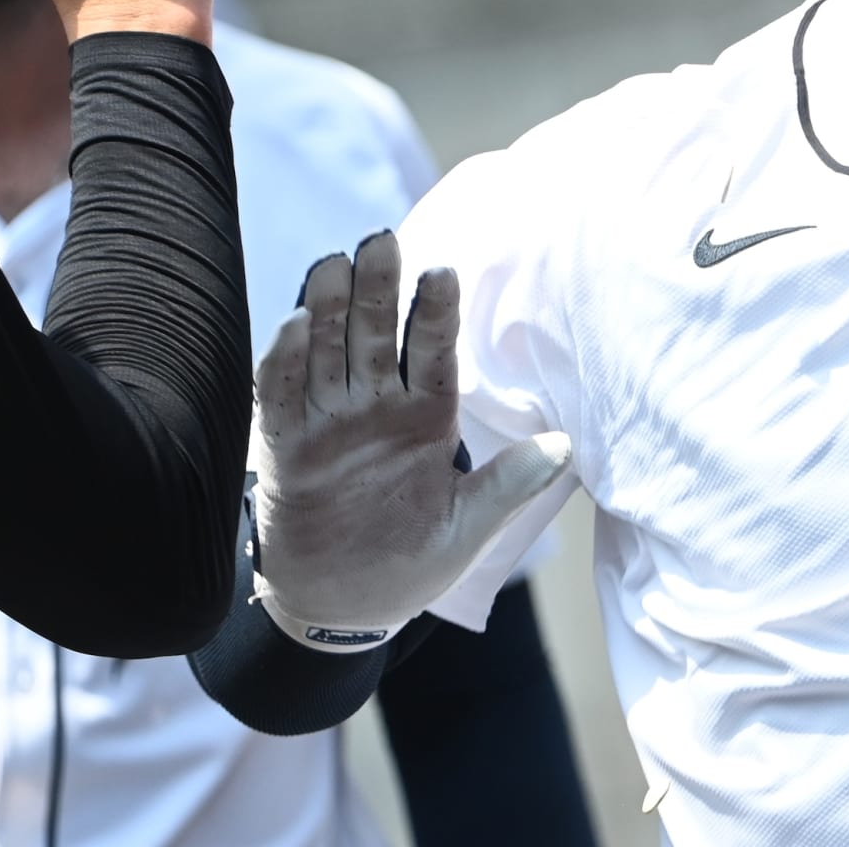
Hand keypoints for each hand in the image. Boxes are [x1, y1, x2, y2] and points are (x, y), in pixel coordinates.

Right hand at [250, 232, 574, 649]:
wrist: (344, 608)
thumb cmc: (412, 563)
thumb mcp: (468, 527)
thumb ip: (508, 485)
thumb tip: (567, 446)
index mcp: (426, 418)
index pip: (433, 353)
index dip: (435, 313)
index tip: (444, 270)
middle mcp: (375, 408)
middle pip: (374, 336)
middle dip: (378, 289)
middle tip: (382, 240)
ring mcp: (327, 424)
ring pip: (326, 352)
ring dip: (328, 309)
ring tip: (335, 263)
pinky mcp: (284, 449)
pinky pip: (281, 397)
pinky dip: (284, 362)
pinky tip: (294, 324)